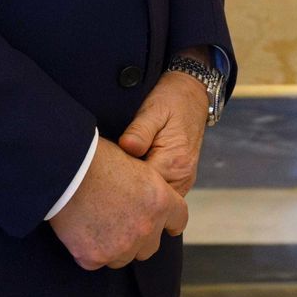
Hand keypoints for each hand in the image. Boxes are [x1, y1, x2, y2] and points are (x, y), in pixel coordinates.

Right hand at [48, 139, 186, 270]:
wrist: (66, 170)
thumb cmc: (98, 158)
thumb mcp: (135, 164)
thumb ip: (148, 189)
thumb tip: (145, 197)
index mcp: (160, 201)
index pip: (178, 220)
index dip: (171, 222)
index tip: (167, 226)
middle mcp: (146, 227)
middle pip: (150, 247)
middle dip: (139, 238)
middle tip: (121, 224)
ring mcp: (121, 246)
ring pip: (123, 257)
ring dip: (114, 247)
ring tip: (97, 226)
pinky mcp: (95, 257)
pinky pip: (95, 261)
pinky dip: (89, 251)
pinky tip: (80, 232)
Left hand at [117, 57, 208, 194]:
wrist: (192, 95)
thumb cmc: (172, 100)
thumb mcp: (153, 109)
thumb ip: (139, 131)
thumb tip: (126, 147)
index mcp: (175, 162)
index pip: (143, 189)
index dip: (120, 185)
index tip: (103, 174)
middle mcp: (182, 177)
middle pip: (149, 200)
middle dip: (126, 194)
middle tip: (104, 179)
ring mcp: (183, 181)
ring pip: (155, 201)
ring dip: (136, 194)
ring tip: (115, 179)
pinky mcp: (180, 180)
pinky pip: (161, 194)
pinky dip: (145, 190)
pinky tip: (130, 178)